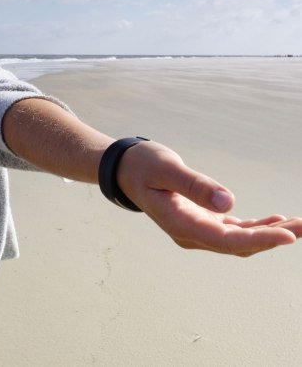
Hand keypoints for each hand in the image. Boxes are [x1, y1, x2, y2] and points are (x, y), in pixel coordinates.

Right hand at [117, 141, 301, 256]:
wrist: (125, 169)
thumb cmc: (143, 165)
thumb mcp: (166, 168)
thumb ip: (194, 185)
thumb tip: (229, 202)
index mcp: (179, 224)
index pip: (226, 240)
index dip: (259, 240)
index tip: (288, 236)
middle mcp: (190, 234)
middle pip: (238, 244)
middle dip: (273, 238)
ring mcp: (196, 230)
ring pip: (239, 240)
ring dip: (269, 234)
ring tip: (300, 224)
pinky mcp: (201, 222)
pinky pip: (233, 231)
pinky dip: (255, 227)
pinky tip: (276, 220)